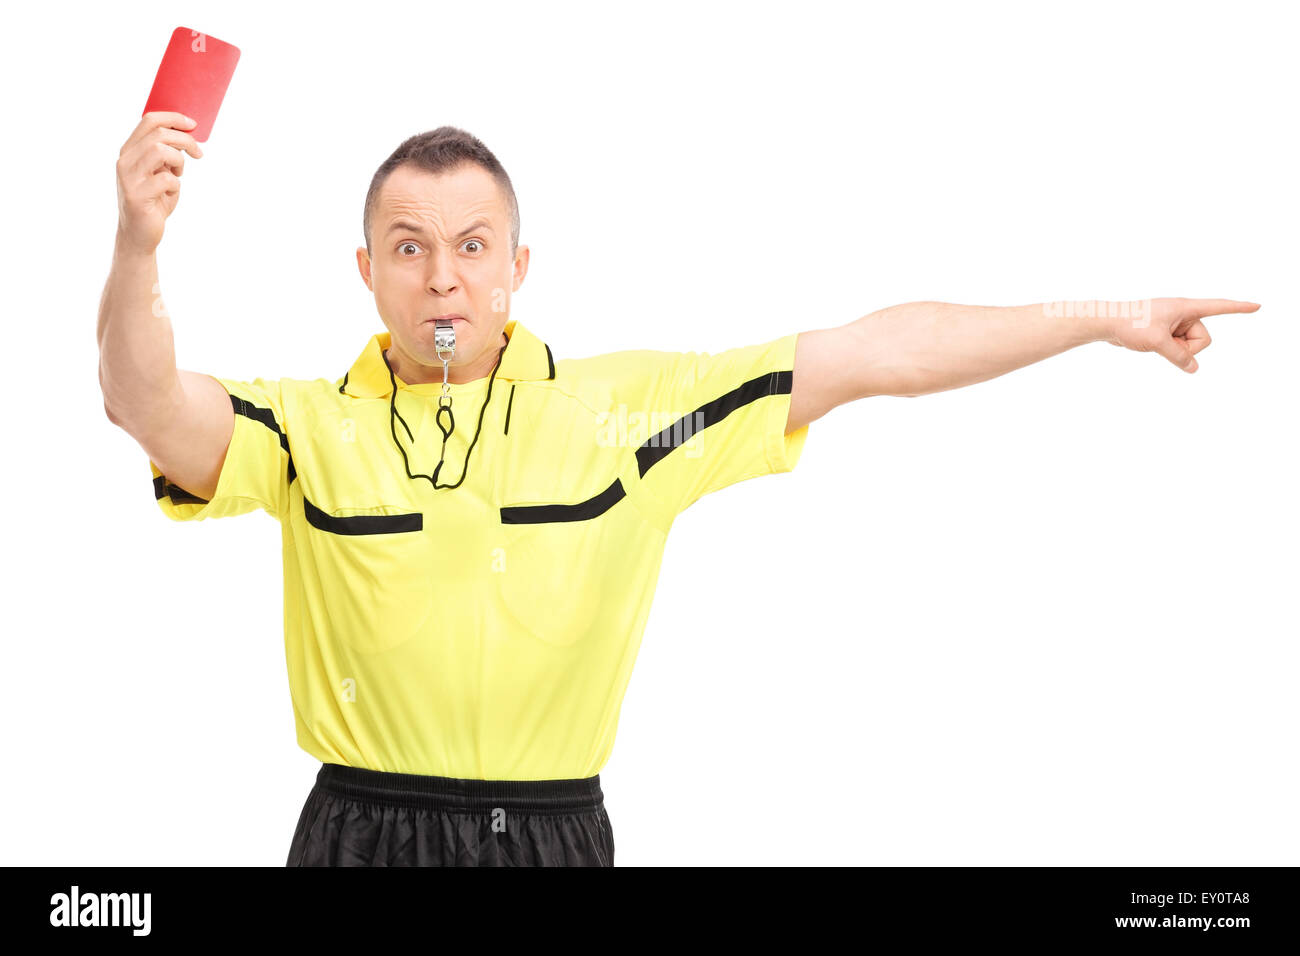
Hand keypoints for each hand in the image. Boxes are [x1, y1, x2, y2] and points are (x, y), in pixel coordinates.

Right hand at [115, 111, 204, 255]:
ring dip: (178, 161)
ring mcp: (128, 177)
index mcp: (129, 151)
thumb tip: (186, 135)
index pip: (149, 121)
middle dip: (184, 140)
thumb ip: (167, 155)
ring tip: (178, 174)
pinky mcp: (136, 195)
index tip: (193, 124)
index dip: (174, 118)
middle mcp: (125, 160)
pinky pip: (166, 179)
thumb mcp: (160, 172)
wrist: (139, 233)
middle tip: (198, 153)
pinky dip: (176, 185)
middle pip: (158, 134)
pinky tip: (170, 194)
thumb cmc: (154, 201)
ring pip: (160, 151)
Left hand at [1103, 297, 1259, 372]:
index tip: (1257, 306)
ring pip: (1190, 346)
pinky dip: (1169, 351)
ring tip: (1154, 342)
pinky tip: (1150, 344)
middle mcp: (1183, 313)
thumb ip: (1179, 356)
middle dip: (1188, 347)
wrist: (1107, 323)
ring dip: (1176, 350)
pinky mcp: (1166, 332)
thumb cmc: (1131, 324)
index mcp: (1185, 307)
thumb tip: (1194, 368)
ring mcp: (1174, 324)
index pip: (1218, 307)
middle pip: (1203, 339)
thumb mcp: (1158, 342)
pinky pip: (1178, 347)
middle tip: (1165, 343)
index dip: (1238, 308)